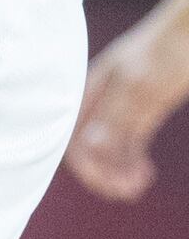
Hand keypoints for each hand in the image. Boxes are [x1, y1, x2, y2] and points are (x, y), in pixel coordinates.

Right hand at [66, 21, 188, 200]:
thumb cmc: (167, 48)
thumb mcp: (140, 82)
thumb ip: (115, 114)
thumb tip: (89, 147)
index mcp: (90, 90)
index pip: (71, 137)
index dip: (86, 165)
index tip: (110, 184)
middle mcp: (101, 100)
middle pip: (87, 147)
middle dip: (103, 173)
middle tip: (128, 190)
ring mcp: (122, 104)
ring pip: (109, 148)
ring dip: (118, 171)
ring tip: (138, 185)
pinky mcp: (143, 109)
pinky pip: (128, 142)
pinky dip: (132, 161)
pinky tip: (145, 172)